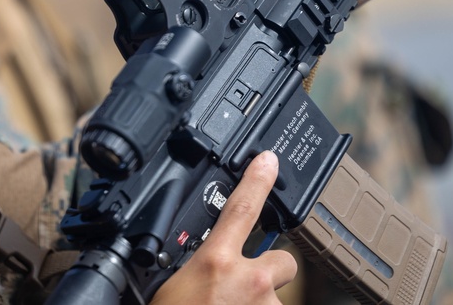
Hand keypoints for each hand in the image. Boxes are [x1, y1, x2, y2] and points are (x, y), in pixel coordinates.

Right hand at [150, 151, 296, 304]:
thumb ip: (192, 266)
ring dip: (258, 300)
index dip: (257, 181)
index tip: (268, 162)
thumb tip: (194, 263)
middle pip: (282, 259)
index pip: (242, 208)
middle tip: (244, 283)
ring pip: (275, 293)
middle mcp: (249, 282)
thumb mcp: (171, 285)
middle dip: (269, 266)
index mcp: (215, 262)